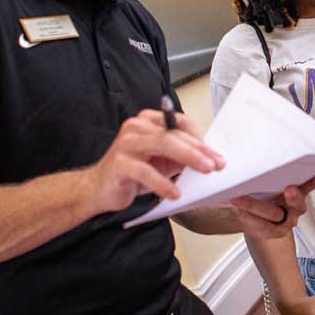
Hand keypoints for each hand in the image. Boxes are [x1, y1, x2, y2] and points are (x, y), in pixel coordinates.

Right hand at [86, 110, 224, 213]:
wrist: (98, 188)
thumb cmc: (132, 173)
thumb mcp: (162, 161)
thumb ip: (181, 155)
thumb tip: (209, 158)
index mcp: (148, 121)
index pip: (179, 123)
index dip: (199, 138)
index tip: (216, 154)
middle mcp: (136, 127)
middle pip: (173, 134)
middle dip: (199, 150)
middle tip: (216, 164)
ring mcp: (126, 144)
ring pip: (163, 145)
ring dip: (188, 158)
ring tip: (204, 171)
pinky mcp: (119, 163)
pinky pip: (145, 171)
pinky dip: (163, 183)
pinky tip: (175, 193)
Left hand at [229, 171, 314, 238]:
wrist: (248, 210)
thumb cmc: (259, 188)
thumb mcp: (264, 176)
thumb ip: (262, 166)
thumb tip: (244, 151)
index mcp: (297, 189)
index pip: (310, 183)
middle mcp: (295, 206)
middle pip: (298, 203)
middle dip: (294, 197)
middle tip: (289, 190)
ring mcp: (285, 221)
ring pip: (274, 216)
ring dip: (256, 207)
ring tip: (240, 200)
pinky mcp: (272, 232)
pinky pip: (262, 228)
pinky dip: (250, 219)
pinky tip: (240, 212)